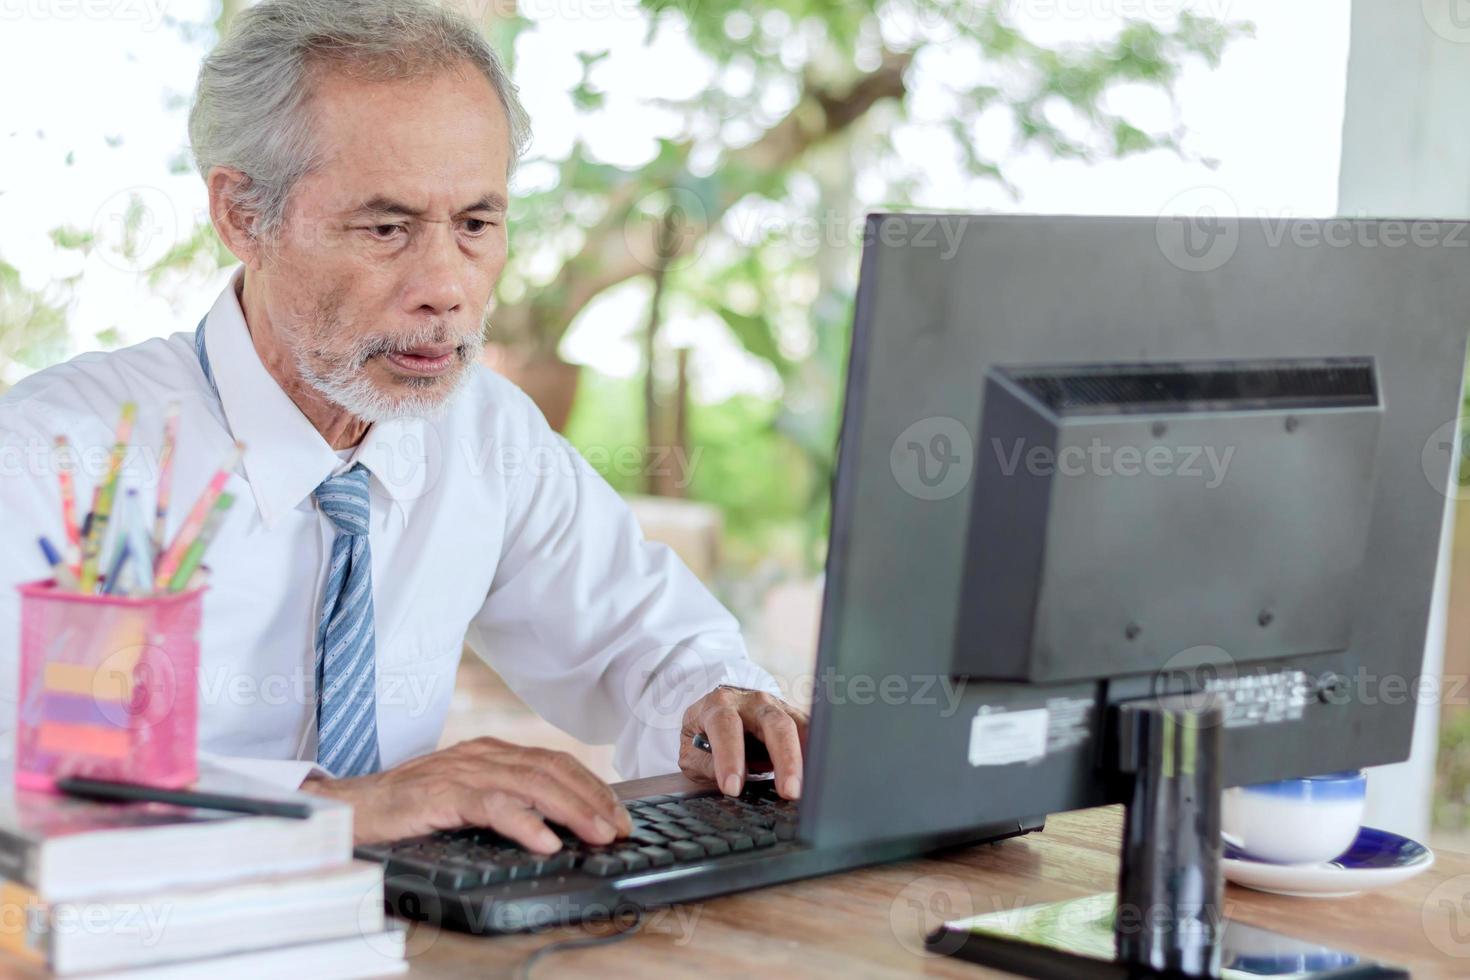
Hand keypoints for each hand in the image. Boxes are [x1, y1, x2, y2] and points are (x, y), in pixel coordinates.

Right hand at [300, 737, 632, 850]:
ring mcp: (462, 771)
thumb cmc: (406, 808)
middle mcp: (482, 755)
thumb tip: (553, 823)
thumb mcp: (463, 798)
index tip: (619, 812)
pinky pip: (492, 805)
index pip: (555, 762)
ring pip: (531, 784)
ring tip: (597, 834)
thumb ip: (501, 799)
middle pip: (552, 770)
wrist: (347, 808)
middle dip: (593, 798)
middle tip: (621, 827)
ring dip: (572, 810)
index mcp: (490, 753)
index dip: (592, 786)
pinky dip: (524, 823)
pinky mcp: (441, 794)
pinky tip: (546, 841)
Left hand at [679, 686, 807, 799]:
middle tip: (789, 791)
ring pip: (799, 727)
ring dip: (806, 758)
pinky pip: (809, 732)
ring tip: (809, 787)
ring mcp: (777, 707)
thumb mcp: (691, 752)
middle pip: (775, 724)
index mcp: (719, 705)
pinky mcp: (793, 717)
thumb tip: (728, 781)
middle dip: (785, 758)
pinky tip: (818, 774)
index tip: (733, 788)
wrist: (719, 713)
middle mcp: (752, 701)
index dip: (730, 757)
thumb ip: (704, 765)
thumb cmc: (704, 735)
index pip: (726, 726)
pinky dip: (815, 753)